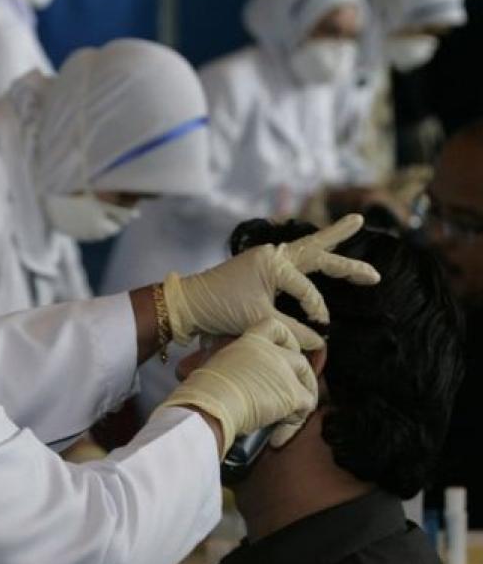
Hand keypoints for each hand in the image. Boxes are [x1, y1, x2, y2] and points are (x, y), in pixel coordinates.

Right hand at [157, 319, 317, 454]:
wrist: (211, 404)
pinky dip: (294, 425)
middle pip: (299, 358)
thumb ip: (229, 367)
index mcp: (250, 340)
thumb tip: (218, 379)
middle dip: (301, 377)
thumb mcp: (215, 366)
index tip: (287, 351)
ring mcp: (285, 370)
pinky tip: (276, 437)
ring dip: (301, 402)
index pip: (275, 326)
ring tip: (285, 420)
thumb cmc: (204, 389)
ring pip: (308, 382)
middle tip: (292, 394)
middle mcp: (271, 351)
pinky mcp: (293, 393)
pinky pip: (306, 408)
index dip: (287, 339)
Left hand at [163, 214, 379, 350]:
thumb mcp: (259, 320)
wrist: (189, 303)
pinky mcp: (261, 266)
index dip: (316, 310)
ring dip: (332, 239)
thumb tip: (321, 341)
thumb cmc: (221, 308)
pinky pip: (295, 259)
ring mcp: (267, 258)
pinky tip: (322, 248)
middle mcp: (273, 254)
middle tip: (375, 272)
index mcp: (274, 263)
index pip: (308, 289)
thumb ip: (293, 330)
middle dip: (347, 262)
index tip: (320, 328)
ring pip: (307, 247)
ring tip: (355, 222)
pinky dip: (311, 255)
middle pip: (318, 252)